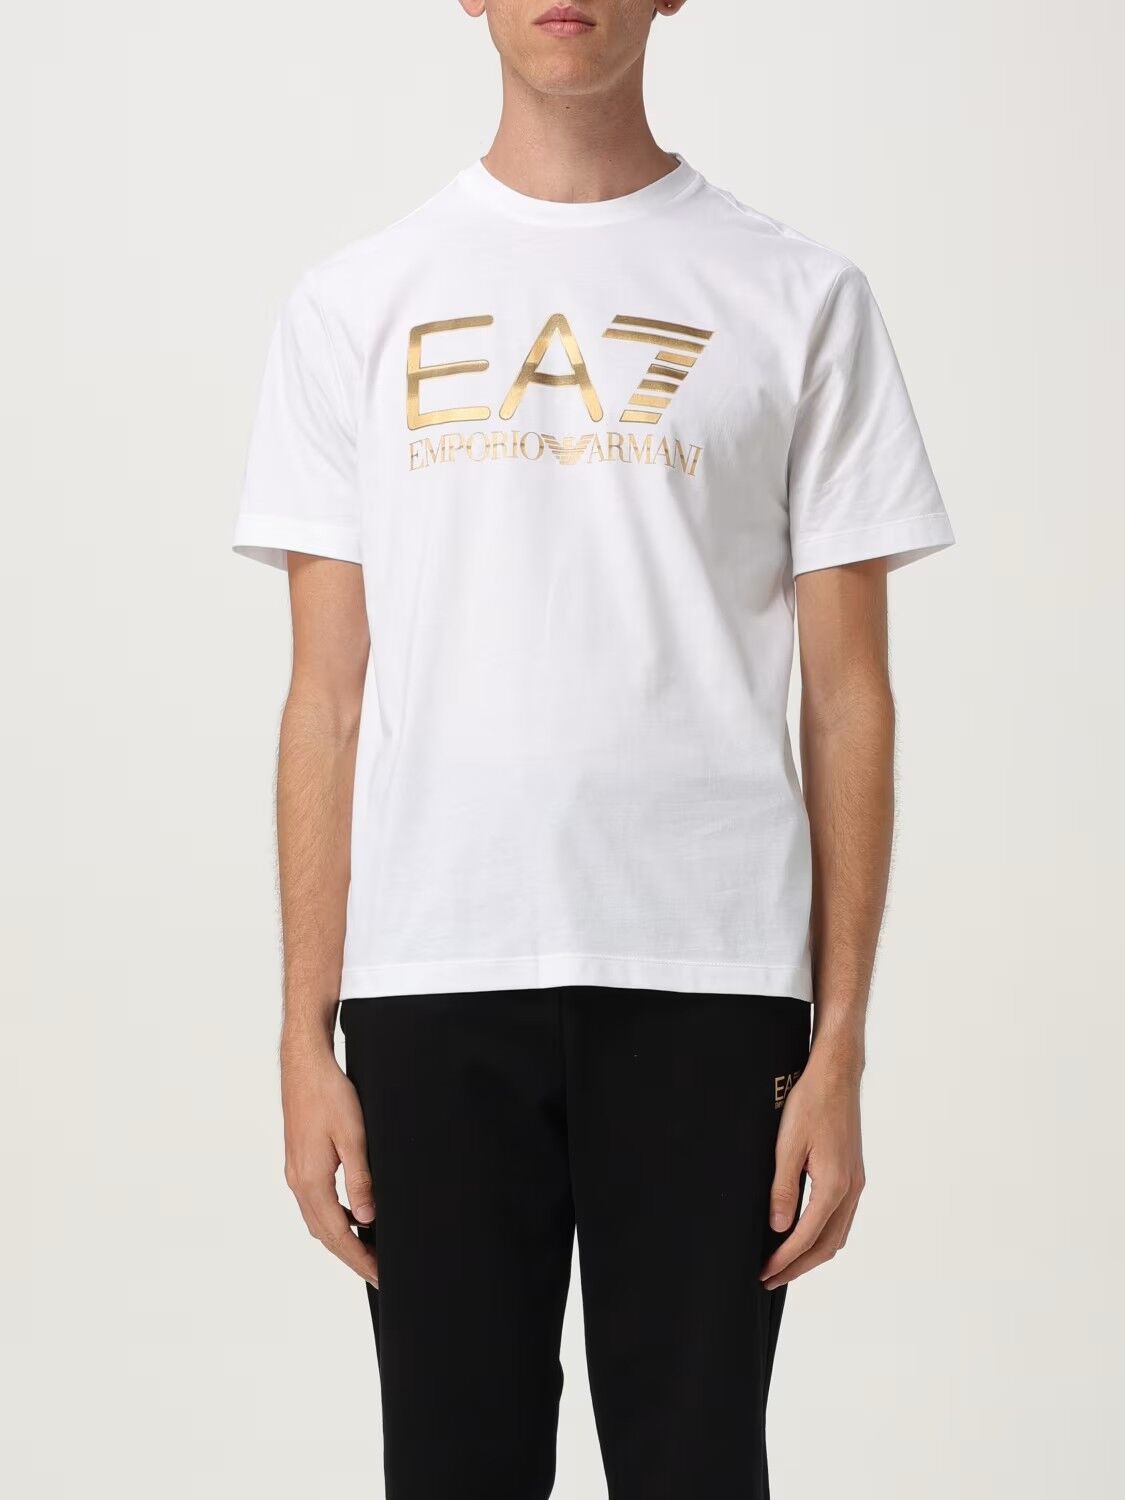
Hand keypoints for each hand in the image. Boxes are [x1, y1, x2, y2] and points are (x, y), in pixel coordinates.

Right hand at [281, 1041, 378, 1287]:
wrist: (305, 1066)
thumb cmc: (331, 1095)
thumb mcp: (353, 1136)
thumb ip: (360, 1179)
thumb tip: (367, 1219)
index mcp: (311, 1180)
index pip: (337, 1234)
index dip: (359, 1258)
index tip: (380, 1276)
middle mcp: (298, 1182)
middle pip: (325, 1235)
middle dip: (352, 1256)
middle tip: (378, 1274)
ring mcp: (295, 1173)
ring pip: (318, 1221)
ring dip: (342, 1239)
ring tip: (369, 1250)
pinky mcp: (298, 1163)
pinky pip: (315, 1203)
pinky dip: (334, 1218)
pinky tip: (354, 1214)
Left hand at [760, 1051, 864, 1290]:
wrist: (836, 1075)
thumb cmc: (810, 1103)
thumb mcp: (787, 1145)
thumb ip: (782, 1189)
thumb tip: (778, 1228)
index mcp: (834, 1185)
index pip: (806, 1237)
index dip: (784, 1259)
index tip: (764, 1272)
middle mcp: (850, 1189)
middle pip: (827, 1245)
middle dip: (798, 1266)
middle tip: (770, 1279)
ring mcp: (855, 1183)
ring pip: (837, 1234)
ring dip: (812, 1254)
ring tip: (785, 1264)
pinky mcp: (853, 1174)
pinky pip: (841, 1218)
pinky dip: (823, 1236)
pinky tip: (804, 1235)